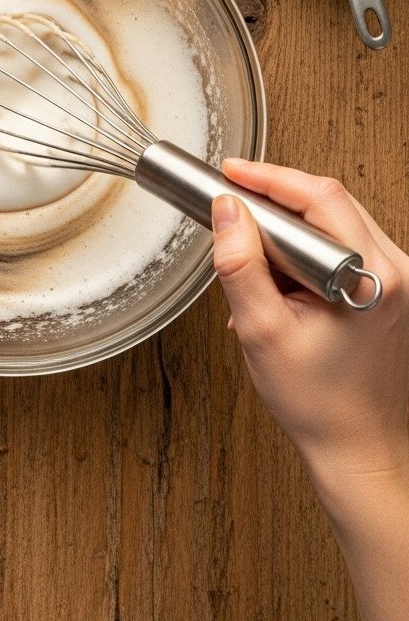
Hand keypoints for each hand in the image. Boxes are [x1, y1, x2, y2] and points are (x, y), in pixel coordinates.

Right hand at [211, 160, 408, 491]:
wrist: (354, 445)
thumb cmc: (318, 400)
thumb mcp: (261, 330)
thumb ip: (240, 265)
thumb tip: (227, 212)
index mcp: (369, 275)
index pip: (319, 197)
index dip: (269, 179)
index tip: (231, 175)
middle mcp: (390, 270)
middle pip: (328, 202)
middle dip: (274, 201)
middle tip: (232, 209)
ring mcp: (392, 279)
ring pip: (332, 222)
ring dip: (286, 231)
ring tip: (254, 262)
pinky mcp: (383, 289)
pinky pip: (339, 246)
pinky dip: (302, 253)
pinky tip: (278, 282)